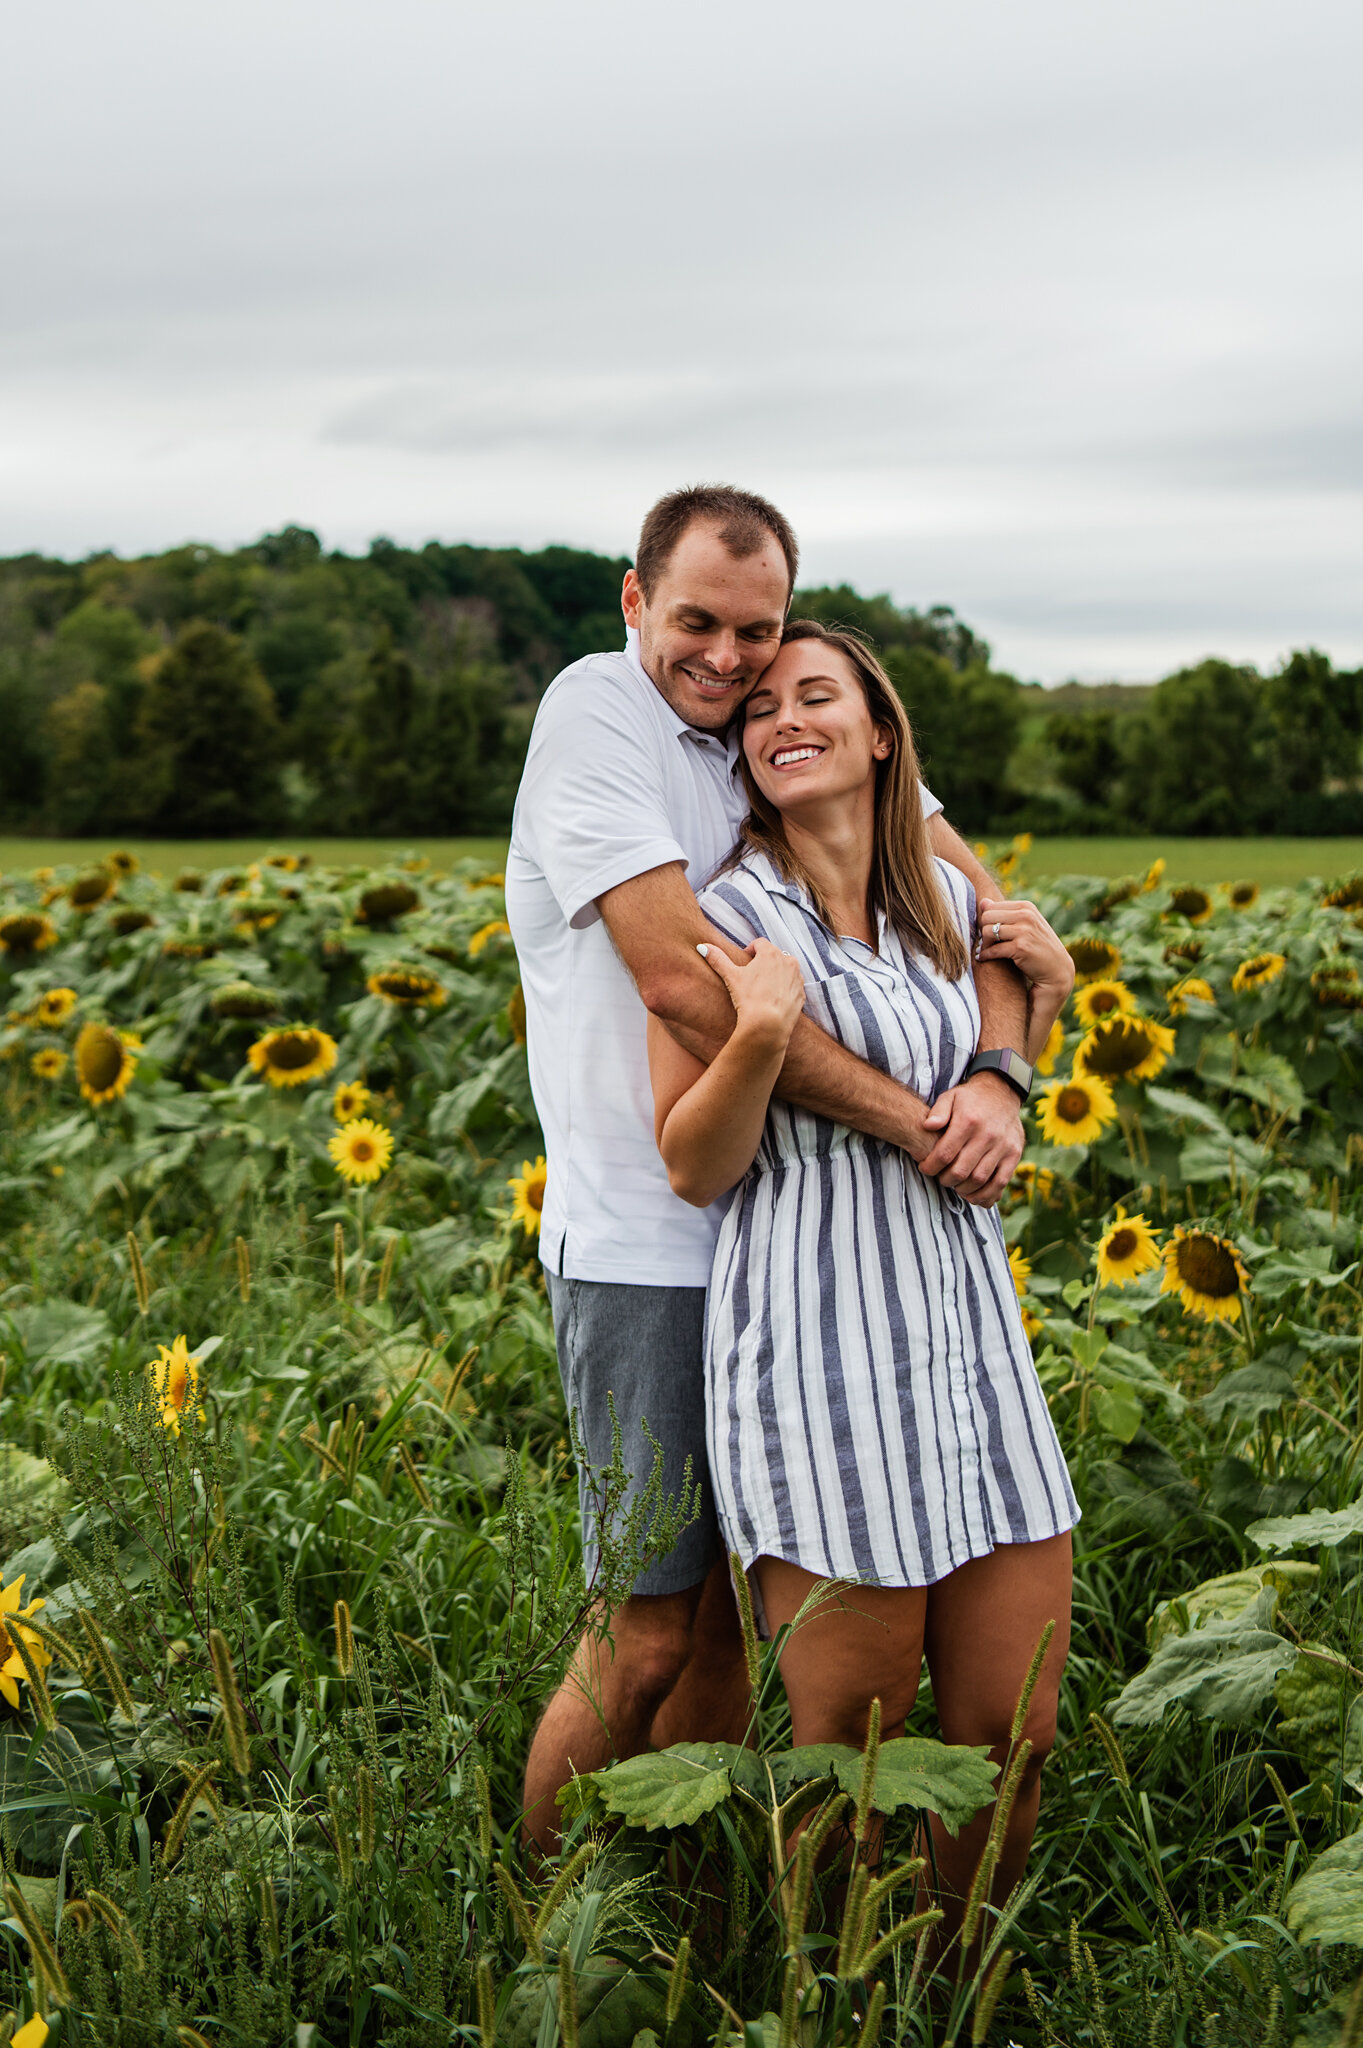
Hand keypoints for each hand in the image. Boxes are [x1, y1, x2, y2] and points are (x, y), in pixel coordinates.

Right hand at [698, 939, 805, 1051]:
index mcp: (771, 953)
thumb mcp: (731, 976)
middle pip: (774, 955)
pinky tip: (773, 1000)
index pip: (759, 943)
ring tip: (762, 989)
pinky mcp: (801, 994)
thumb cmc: (749, 998)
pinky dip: (785, 990)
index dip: (750, 951)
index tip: (743, 963)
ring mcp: (797, 978)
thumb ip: (717, 959)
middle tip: (751, 977)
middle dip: (763, 963)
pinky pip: (793, 986)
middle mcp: (788, 961)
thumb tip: (702, 946)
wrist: (768, 1025)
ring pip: (785, 970)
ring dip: (776, 975)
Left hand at [917, 1071, 1023, 1205]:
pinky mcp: (1014, 1155)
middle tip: (941, 1178)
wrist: (1002, 1094)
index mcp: (969, 1121)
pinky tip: (974, 1195)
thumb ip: (938, 1111)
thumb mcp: (951, 1097)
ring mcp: (1003, 1146)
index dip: (931, 1167)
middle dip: (946, 1180)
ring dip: (963, 1189)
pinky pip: (1000, 1182)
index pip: (945, 1154)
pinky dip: (986, 1194)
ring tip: (955, 1185)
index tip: (925, 1168)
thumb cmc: (970, 1100)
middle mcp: (988, 1135)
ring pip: (980, 1180)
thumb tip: (928, 1126)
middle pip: (962, 1171)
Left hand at [976, 896, 1073, 1061]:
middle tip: (985, 943)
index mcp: (1026, 907)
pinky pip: (993, 949)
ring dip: (983, 943)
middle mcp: (1026, 916)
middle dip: (983, 931)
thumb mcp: (1025, 926)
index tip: (989, 934)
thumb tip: (983, 901)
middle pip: (987, 917)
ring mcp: (1024, 931)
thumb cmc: (1038, 948)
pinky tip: (984, 959)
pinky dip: (985, 955)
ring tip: (986, 950)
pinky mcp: (1020, 948)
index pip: (991, 907)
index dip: (986, 921)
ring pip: (987, 931)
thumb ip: (1005, 914)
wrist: (1057, 971)